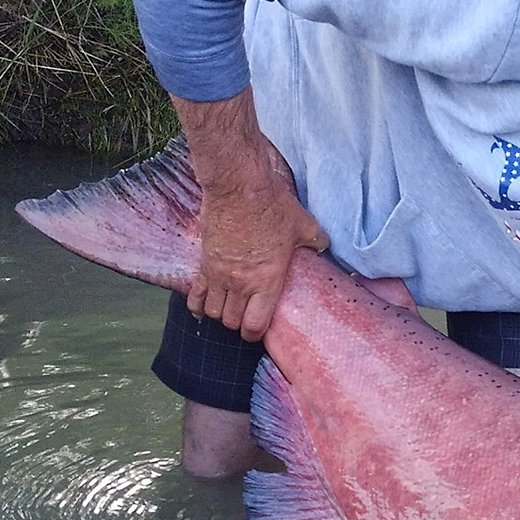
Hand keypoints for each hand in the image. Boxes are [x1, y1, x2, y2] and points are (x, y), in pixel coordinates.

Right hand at [173, 88, 327, 341]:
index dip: (255, 334)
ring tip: (229, 308)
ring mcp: (218, 274)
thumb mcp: (305, 226)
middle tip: (246, 315)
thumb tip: (325, 246)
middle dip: (238, 323)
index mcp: (267, 281)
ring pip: (212, 312)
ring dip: (220, 313)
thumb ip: (316, 242)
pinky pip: (194, 295)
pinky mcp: (203, 262)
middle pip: (231, 322)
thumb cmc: (274, 206)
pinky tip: (202, 307)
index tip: (258, 329)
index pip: (254, 326)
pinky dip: (197, 304)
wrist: (239, 186)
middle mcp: (240, 283)